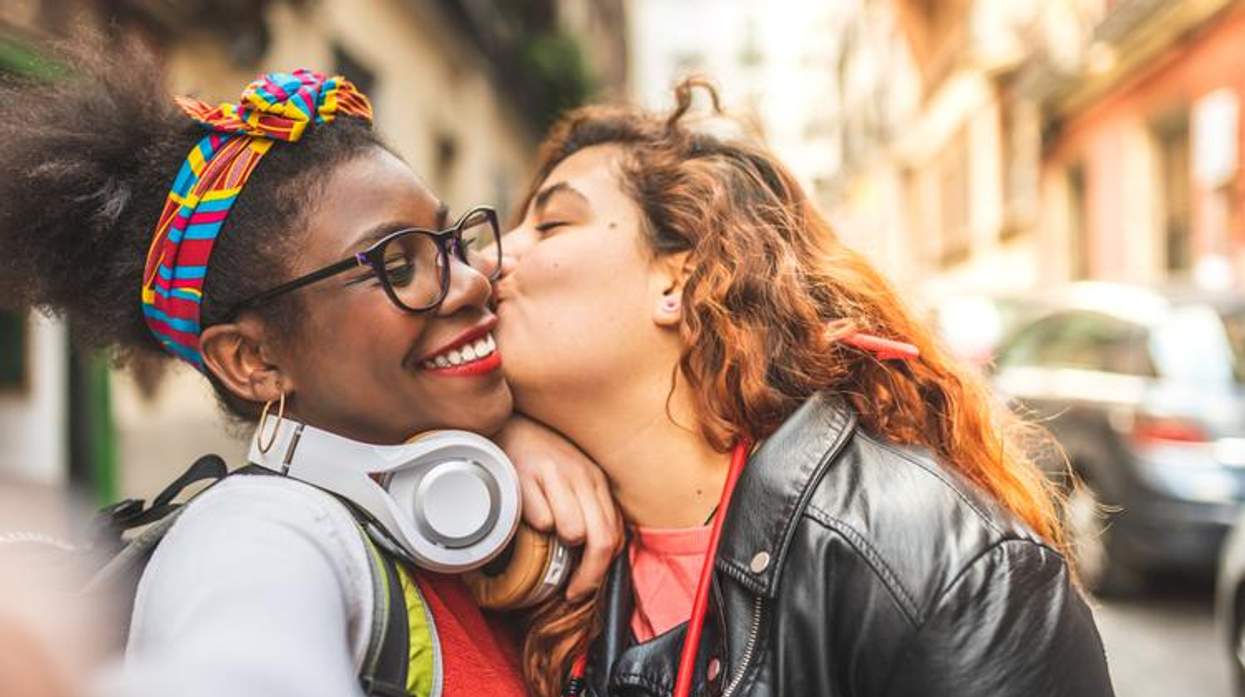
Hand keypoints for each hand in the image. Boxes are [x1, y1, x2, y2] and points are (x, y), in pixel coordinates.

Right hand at [495, 414, 622, 599]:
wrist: (509, 426)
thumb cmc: (540, 461)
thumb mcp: (573, 481)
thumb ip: (587, 511)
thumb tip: (594, 560)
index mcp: (597, 481)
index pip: (614, 535)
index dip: (602, 571)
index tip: (583, 588)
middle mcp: (583, 476)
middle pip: (601, 539)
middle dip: (587, 576)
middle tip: (571, 592)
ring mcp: (556, 475)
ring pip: (573, 532)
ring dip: (557, 542)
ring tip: (542, 531)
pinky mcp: (529, 475)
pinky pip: (540, 520)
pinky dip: (532, 525)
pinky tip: (523, 512)